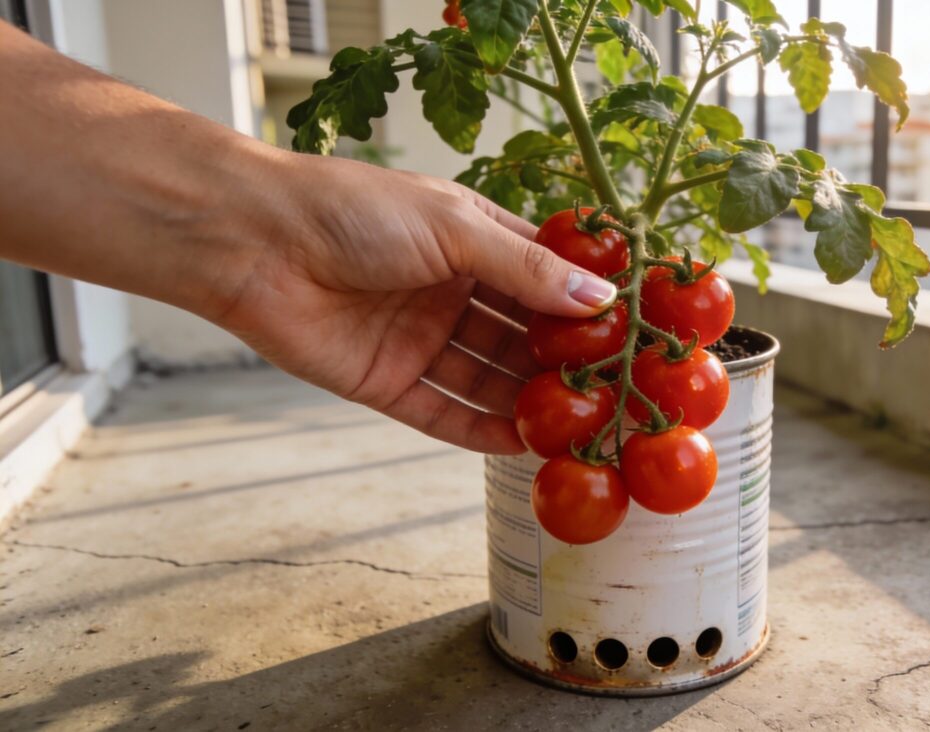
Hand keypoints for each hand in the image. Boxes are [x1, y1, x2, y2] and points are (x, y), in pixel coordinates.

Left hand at [214, 155, 617, 453]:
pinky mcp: (385, 381)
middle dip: (564, 363)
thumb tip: (601, 297)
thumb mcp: (454, 228)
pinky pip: (442, 412)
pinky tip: (521, 447)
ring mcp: (419, 338)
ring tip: (580, 430)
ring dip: (529, 403)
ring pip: (488, 378)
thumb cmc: (352, 211)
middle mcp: (450, 290)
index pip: (544, 277)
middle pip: (521, 335)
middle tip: (616, 395)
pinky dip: (479, 431)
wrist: (251, 241)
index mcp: (472, 240)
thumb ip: (526, 270)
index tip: (634, 333)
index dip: (586, 303)